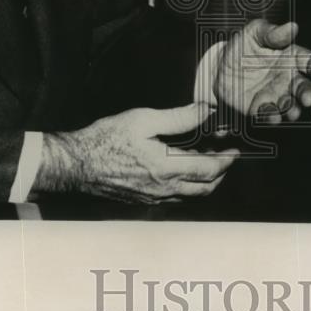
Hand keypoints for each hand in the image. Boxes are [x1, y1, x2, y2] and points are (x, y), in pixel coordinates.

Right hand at [35, 104, 238, 203]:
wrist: (75, 164)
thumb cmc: (106, 139)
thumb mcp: (145, 119)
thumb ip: (180, 117)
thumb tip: (206, 110)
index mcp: (168, 169)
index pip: (210, 170)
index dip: (227, 160)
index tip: (235, 151)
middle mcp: (163, 189)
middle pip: (205, 188)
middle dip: (221, 173)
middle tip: (225, 156)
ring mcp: (152, 197)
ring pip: (191, 196)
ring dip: (204, 181)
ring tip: (205, 160)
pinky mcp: (142, 200)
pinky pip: (174, 198)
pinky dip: (187, 186)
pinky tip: (180, 170)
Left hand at [213, 19, 310, 122]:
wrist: (219, 67)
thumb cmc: (242, 46)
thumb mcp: (254, 33)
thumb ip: (272, 32)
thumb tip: (291, 27)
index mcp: (292, 57)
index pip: (310, 61)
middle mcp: (289, 78)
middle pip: (305, 87)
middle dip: (308, 94)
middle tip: (308, 98)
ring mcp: (277, 95)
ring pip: (291, 105)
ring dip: (293, 109)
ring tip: (291, 111)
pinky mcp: (263, 109)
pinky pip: (270, 115)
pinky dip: (272, 117)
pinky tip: (271, 116)